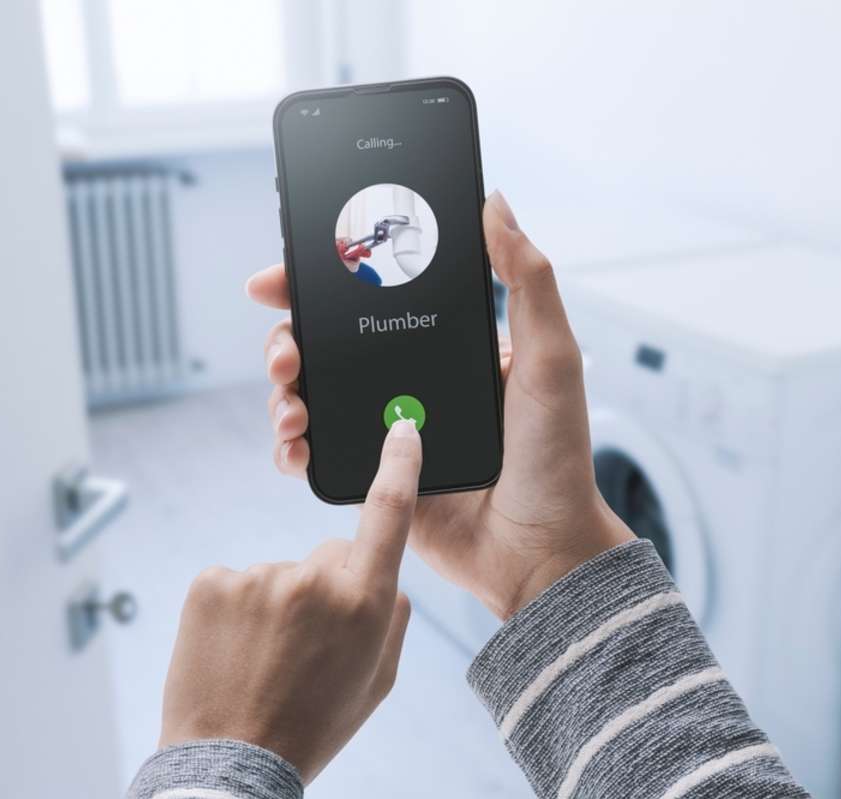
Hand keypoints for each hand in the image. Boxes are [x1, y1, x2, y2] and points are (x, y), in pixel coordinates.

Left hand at [159, 420, 420, 781]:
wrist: (231, 762)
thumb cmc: (312, 724)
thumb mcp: (377, 682)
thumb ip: (392, 621)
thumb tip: (390, 582)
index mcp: (364, 602)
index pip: (388, 514)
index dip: (399, 465)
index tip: (402, 429)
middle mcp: (313, 579)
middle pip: (328, 556)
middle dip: (323, 586)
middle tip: (302, 646)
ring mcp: (258, 577)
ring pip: (278, 574)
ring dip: (274, 605)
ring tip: (262, 659)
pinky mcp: (211, 582)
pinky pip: (234, 581)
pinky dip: (234, 609)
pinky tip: (232, 650)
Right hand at [248, 191, 634, 619]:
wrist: (542, 552)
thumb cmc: (557, 457)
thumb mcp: (551, 359)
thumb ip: (527, 281)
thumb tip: (494, 203)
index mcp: (445, 345)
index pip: (374, 297)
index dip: (322, 281)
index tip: (283, 274)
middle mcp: (411, 381)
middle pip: (327, 343)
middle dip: (289, 338)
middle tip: (284, 351)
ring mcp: (387, 430)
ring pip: (313, 395)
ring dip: (284, 392)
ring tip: (289, 404)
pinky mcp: (373, 477)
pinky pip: (318, 454)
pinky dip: (292, 448)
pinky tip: (292, 447)